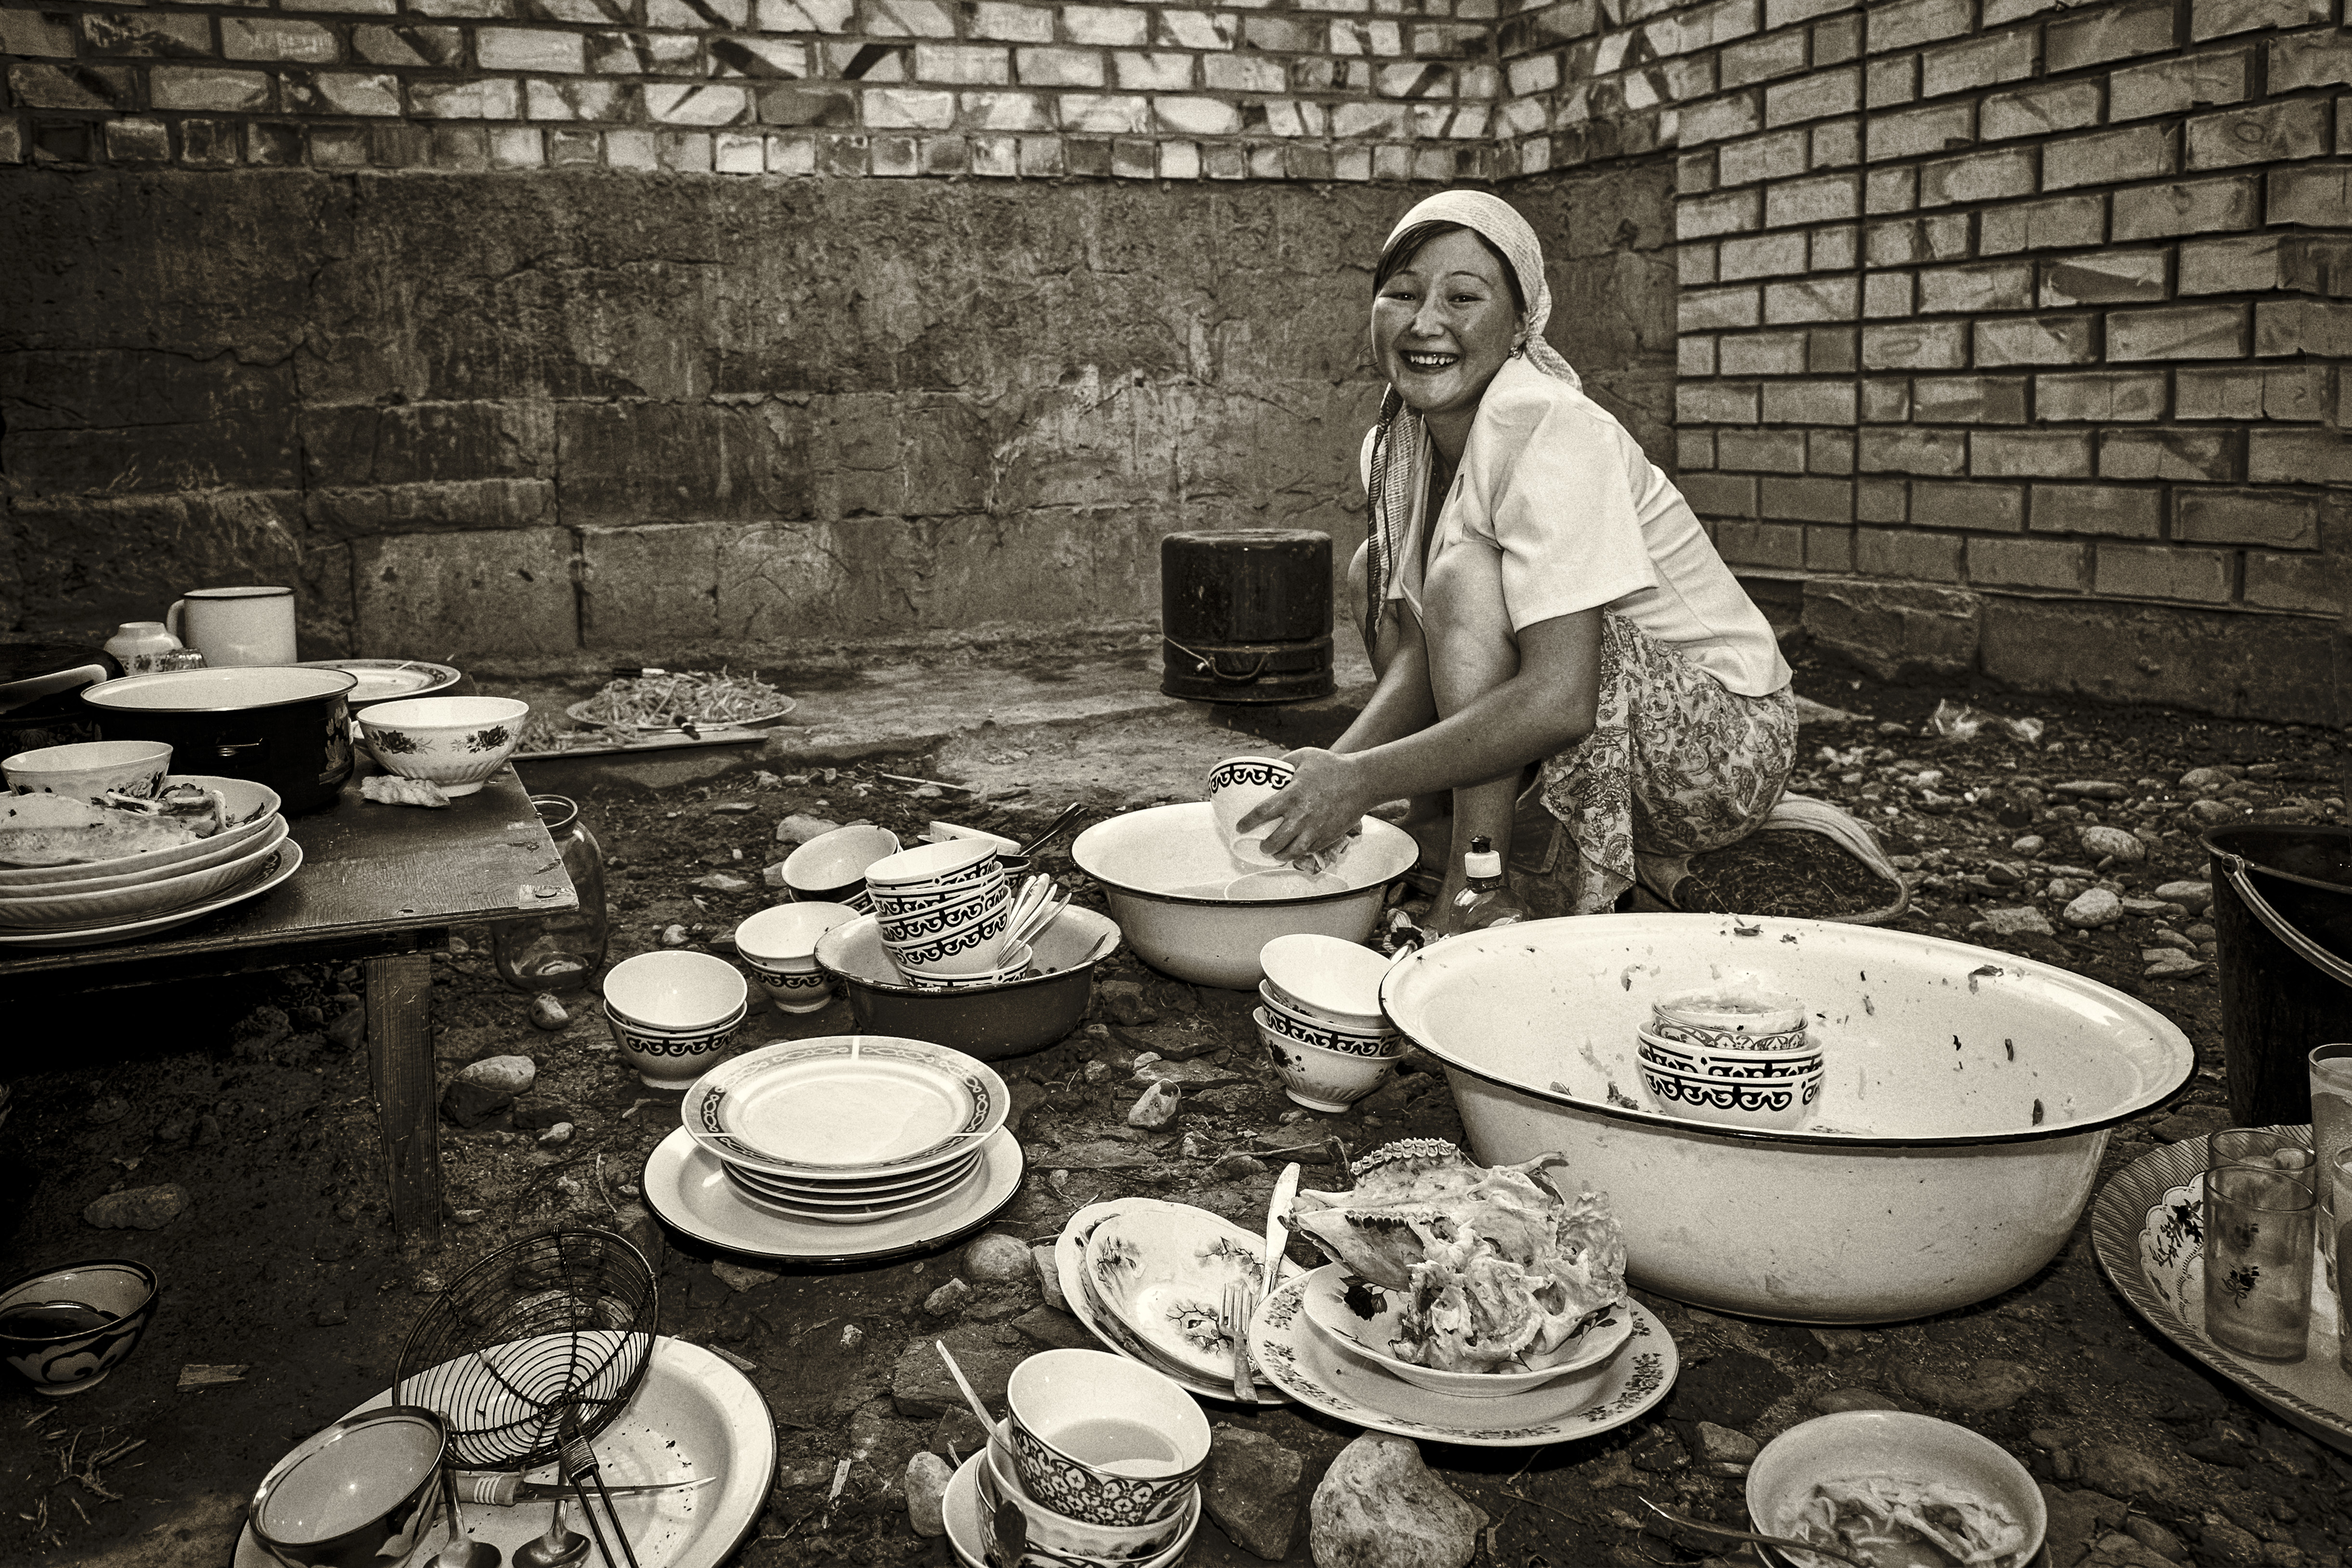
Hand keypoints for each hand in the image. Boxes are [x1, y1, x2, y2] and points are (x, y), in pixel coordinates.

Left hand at [1237, 749, 1375, 862]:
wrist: (1362, 781)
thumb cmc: (1333, 766)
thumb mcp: (1304, 756)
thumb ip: (1284, 763)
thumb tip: (1269, 768)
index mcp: (1291, 795)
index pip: (1261, 813)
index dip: (1247, 822)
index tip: (1240, 826)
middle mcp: (1301, 815)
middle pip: (1274, 840)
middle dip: (1264, 847)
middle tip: (1260, 845)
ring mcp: (1315, 829)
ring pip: (1291, 852)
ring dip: (1279, 855)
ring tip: (1275, 854)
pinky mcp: (1327, 836)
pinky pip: (1308, 851)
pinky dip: (1298, 853)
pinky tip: (1294, 851)